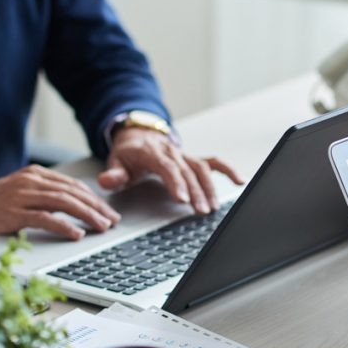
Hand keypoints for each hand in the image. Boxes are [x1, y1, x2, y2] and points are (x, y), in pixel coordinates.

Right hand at [0, 165, 120, 239]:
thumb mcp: (23, 190)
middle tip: (113, 220)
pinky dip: (64, 226)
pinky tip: (77, 234)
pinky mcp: (14, 213)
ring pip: (64, 203)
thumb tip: (79, 203)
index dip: (95, 198)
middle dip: (97, 207)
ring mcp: (23, 196)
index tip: (109, 211)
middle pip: (73, 193)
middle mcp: (32, 182)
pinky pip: (45, 218)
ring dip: (87, 216)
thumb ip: (48, 193)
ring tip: (102, 226)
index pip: (73, 185)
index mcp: (36, 174)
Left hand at [98, 128, 242, 214]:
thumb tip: (107, 180)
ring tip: (212, 208)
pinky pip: (214, 163)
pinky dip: (228, 171)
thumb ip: (113, 173)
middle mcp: (173, 152)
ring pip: (202, 170)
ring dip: (209, 189)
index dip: (176, 183)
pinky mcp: (194, 159)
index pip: (167, 167)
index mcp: (153, 152)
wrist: (139, 136)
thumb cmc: (129, 154)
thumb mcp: (116, 162)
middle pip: (188, 172)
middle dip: (196, 192)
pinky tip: (239, 181)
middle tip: (200, 211)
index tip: (182, 199)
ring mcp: (185, 155)